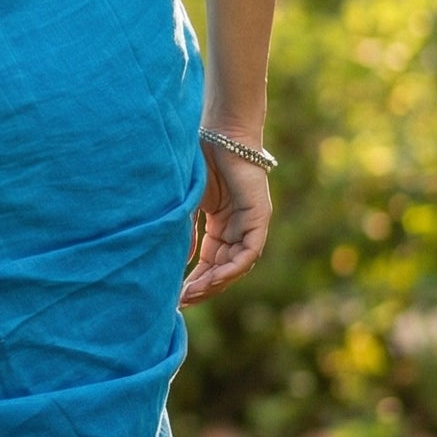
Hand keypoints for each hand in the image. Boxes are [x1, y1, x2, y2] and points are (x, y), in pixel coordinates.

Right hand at [180, 139, 271, 304]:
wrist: (220, 134)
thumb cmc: (200, 160)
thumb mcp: (188, 204)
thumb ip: (185, 232)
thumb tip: (179, 261)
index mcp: (220, 225)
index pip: (210, 262)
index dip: (195, 280)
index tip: (176, 296)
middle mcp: (237, 228)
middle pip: (222, 268)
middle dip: (203, 287)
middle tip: (183, 302)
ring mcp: (250, 224)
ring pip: (237, 265)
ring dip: (216, 283)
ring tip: (194, 294)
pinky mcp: (260, 218)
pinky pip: (249, 252)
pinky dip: (234, 268)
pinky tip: (215, 279)